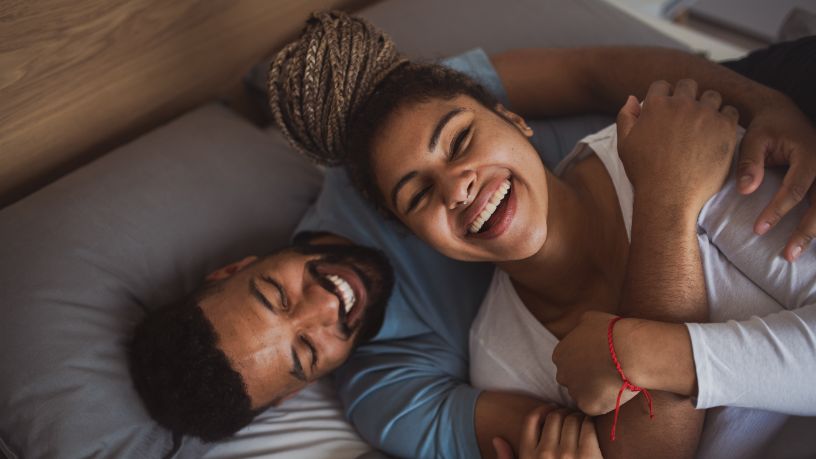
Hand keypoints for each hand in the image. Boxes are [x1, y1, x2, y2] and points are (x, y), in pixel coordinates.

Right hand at [493, 407, 601, 458]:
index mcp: (528, 456)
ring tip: (580, 422)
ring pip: (572, 419)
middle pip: (554, 416)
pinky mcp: (589, 455)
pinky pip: (587, 426)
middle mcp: (546, 454)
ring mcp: (568, 455)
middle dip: (562, 413)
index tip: (551, 410)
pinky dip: (589, 423)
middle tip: (569, 416)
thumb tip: (497, 439)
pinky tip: (589, 428)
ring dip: (577, 417)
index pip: (532, 419)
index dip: (543, 409)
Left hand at [552, 311, 633, 415]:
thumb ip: (580, 327)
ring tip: (614, 382)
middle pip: (572, 380)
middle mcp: (562, 374)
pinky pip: (595, 407)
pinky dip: (605, 402)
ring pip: (583, 395)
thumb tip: (582, 327)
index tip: (598, 361)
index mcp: (560, 354)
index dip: (584, 362)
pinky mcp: (588, 406)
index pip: (567, 362)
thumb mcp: (591, 318)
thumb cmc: (613, 332)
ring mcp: (574, 392)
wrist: (629, 351)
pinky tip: (616, 391)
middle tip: (606, 373)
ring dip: (595, 391)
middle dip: (586, 378)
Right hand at [616, 79, 739, 212]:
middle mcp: (682, 104)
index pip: (662, 85)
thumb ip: (626, 117)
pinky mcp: (725, 128)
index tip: (668, 109)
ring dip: (708, 106)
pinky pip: (731, 112)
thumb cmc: (644, 172)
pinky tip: (717, 133)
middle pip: (688, 85)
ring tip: (704, 125)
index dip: (664, 96)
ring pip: (712, 96)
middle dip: (687, 96)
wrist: (668, 196)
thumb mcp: (624, 144)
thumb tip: (632, 98)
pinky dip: (725, 119)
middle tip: (687, 116)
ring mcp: (705, 114)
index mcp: (656, 105)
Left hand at [737, 97, 815, 260]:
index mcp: (809, 154)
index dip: (777, 211)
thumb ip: (749, 163)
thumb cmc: (766, 128)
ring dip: (815, 231)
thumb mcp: (753, 139)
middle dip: (805, 231)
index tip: (758, 230)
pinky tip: (811, 241)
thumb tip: (745, 191)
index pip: (795, 188)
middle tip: (788, 254)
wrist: (784, 114)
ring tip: (796, 254)